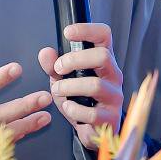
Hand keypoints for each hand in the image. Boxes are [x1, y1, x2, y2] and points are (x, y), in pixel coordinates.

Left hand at [37, 22, 125, 154]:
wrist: (93, 129)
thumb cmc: (81, 99)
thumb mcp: (63, 79)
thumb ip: (53, 66)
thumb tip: (45, 53)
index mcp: (104, 61)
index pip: (104, 36)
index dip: (88, 30)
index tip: (68, 33)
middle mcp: (114, 75)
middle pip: (102, 56)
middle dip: (75, 60)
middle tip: (58, 69)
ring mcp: (115, 96)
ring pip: (96, 85)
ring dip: (70, 87)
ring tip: (58, 91)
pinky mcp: (111, 117)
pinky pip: (92, 112)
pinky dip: (74, 109)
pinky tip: (68, 108)